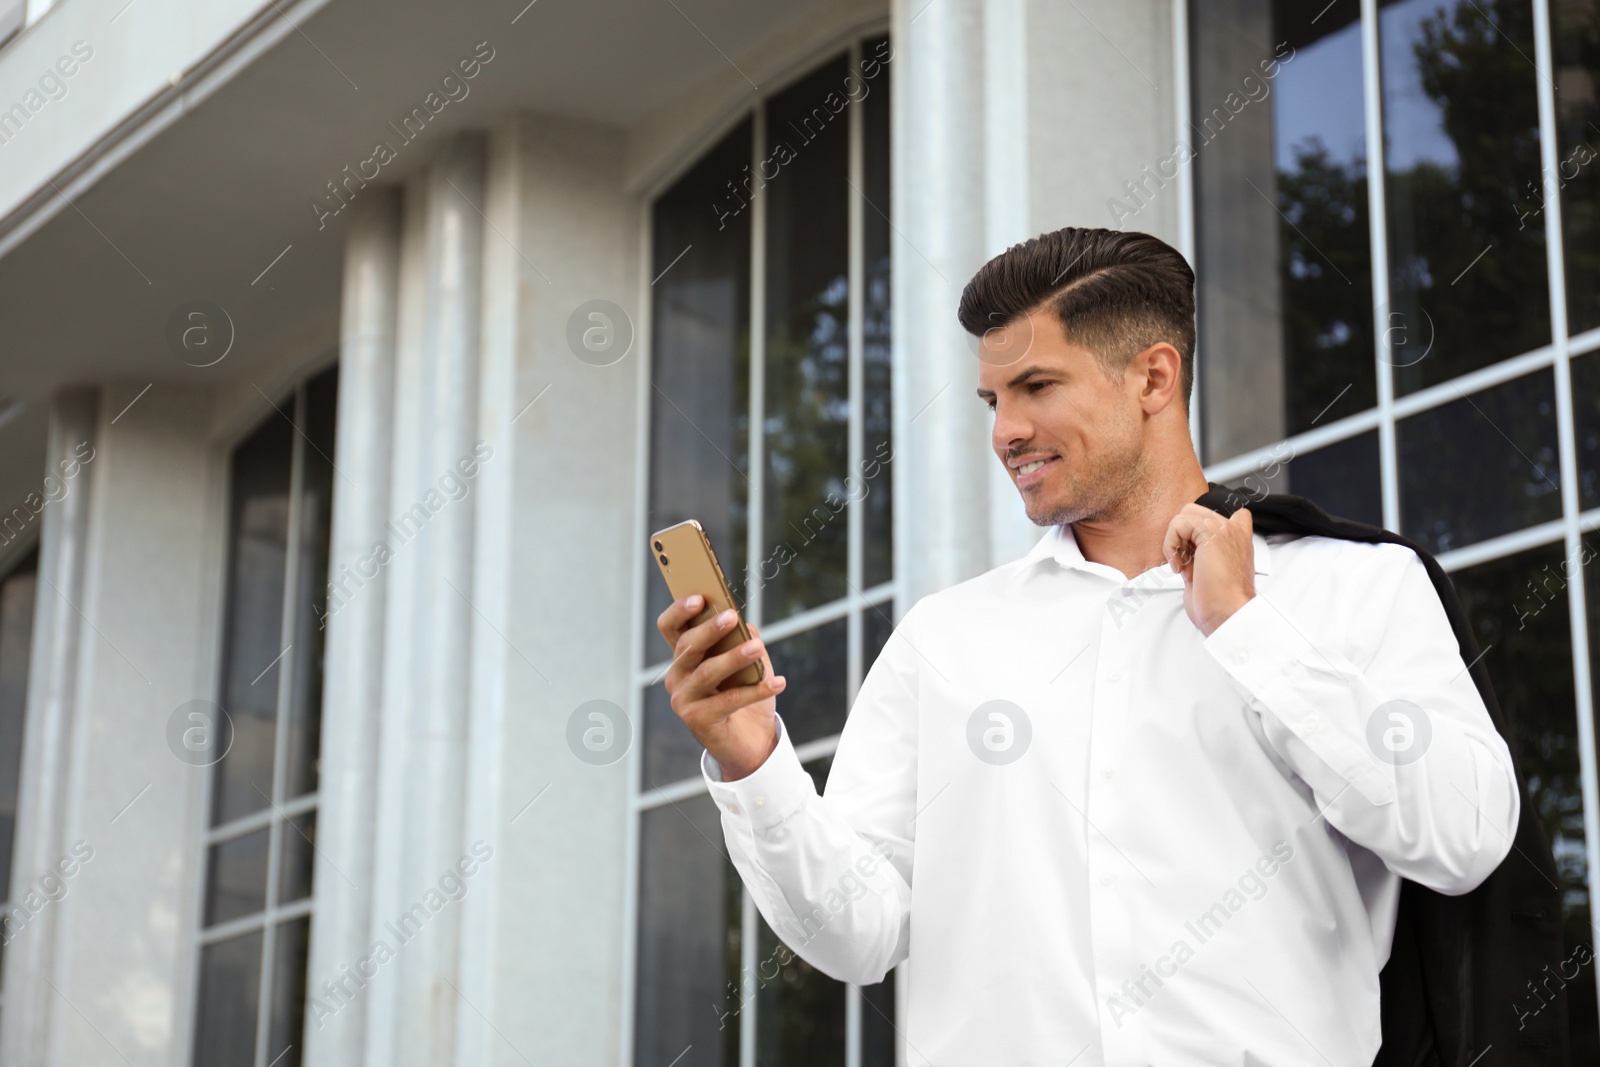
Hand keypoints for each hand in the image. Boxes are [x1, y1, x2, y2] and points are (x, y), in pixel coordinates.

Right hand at [656, 595, 785, 780]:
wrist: (750, 741)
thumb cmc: (745, 694)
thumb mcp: (747, 662)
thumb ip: (743, 640)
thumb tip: (746, 627)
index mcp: (684, 656)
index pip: (670, 627)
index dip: (679, 610)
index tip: (700, 598)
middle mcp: (677, 676)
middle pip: (687, 647)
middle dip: (710, 630)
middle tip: (732, 617)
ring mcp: (683, 699)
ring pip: (707, 672)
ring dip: (734, 658)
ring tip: (757, 647)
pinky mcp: (696, 720)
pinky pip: (728, 701)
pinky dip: (755, 691)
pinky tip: (778, 683)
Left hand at [1162, 504, 1255, 636]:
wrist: (1227, 614)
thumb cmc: (1217, 603)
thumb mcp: (1206, 572)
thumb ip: (1199, 554)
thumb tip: (1180, 547)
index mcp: (1237, 539)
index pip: (1215, 515)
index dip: (1194, 530)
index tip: (1191, 558)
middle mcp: (1234, 530)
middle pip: (1193, 512)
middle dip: (1180, 536)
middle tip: (1184, 563)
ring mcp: (1226, 529)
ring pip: (1184, 515)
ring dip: (1175, 541)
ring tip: (1182, 566)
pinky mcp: (1213, 533)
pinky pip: (1178, 524)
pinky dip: (1171, 545)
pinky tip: (1180, 567)